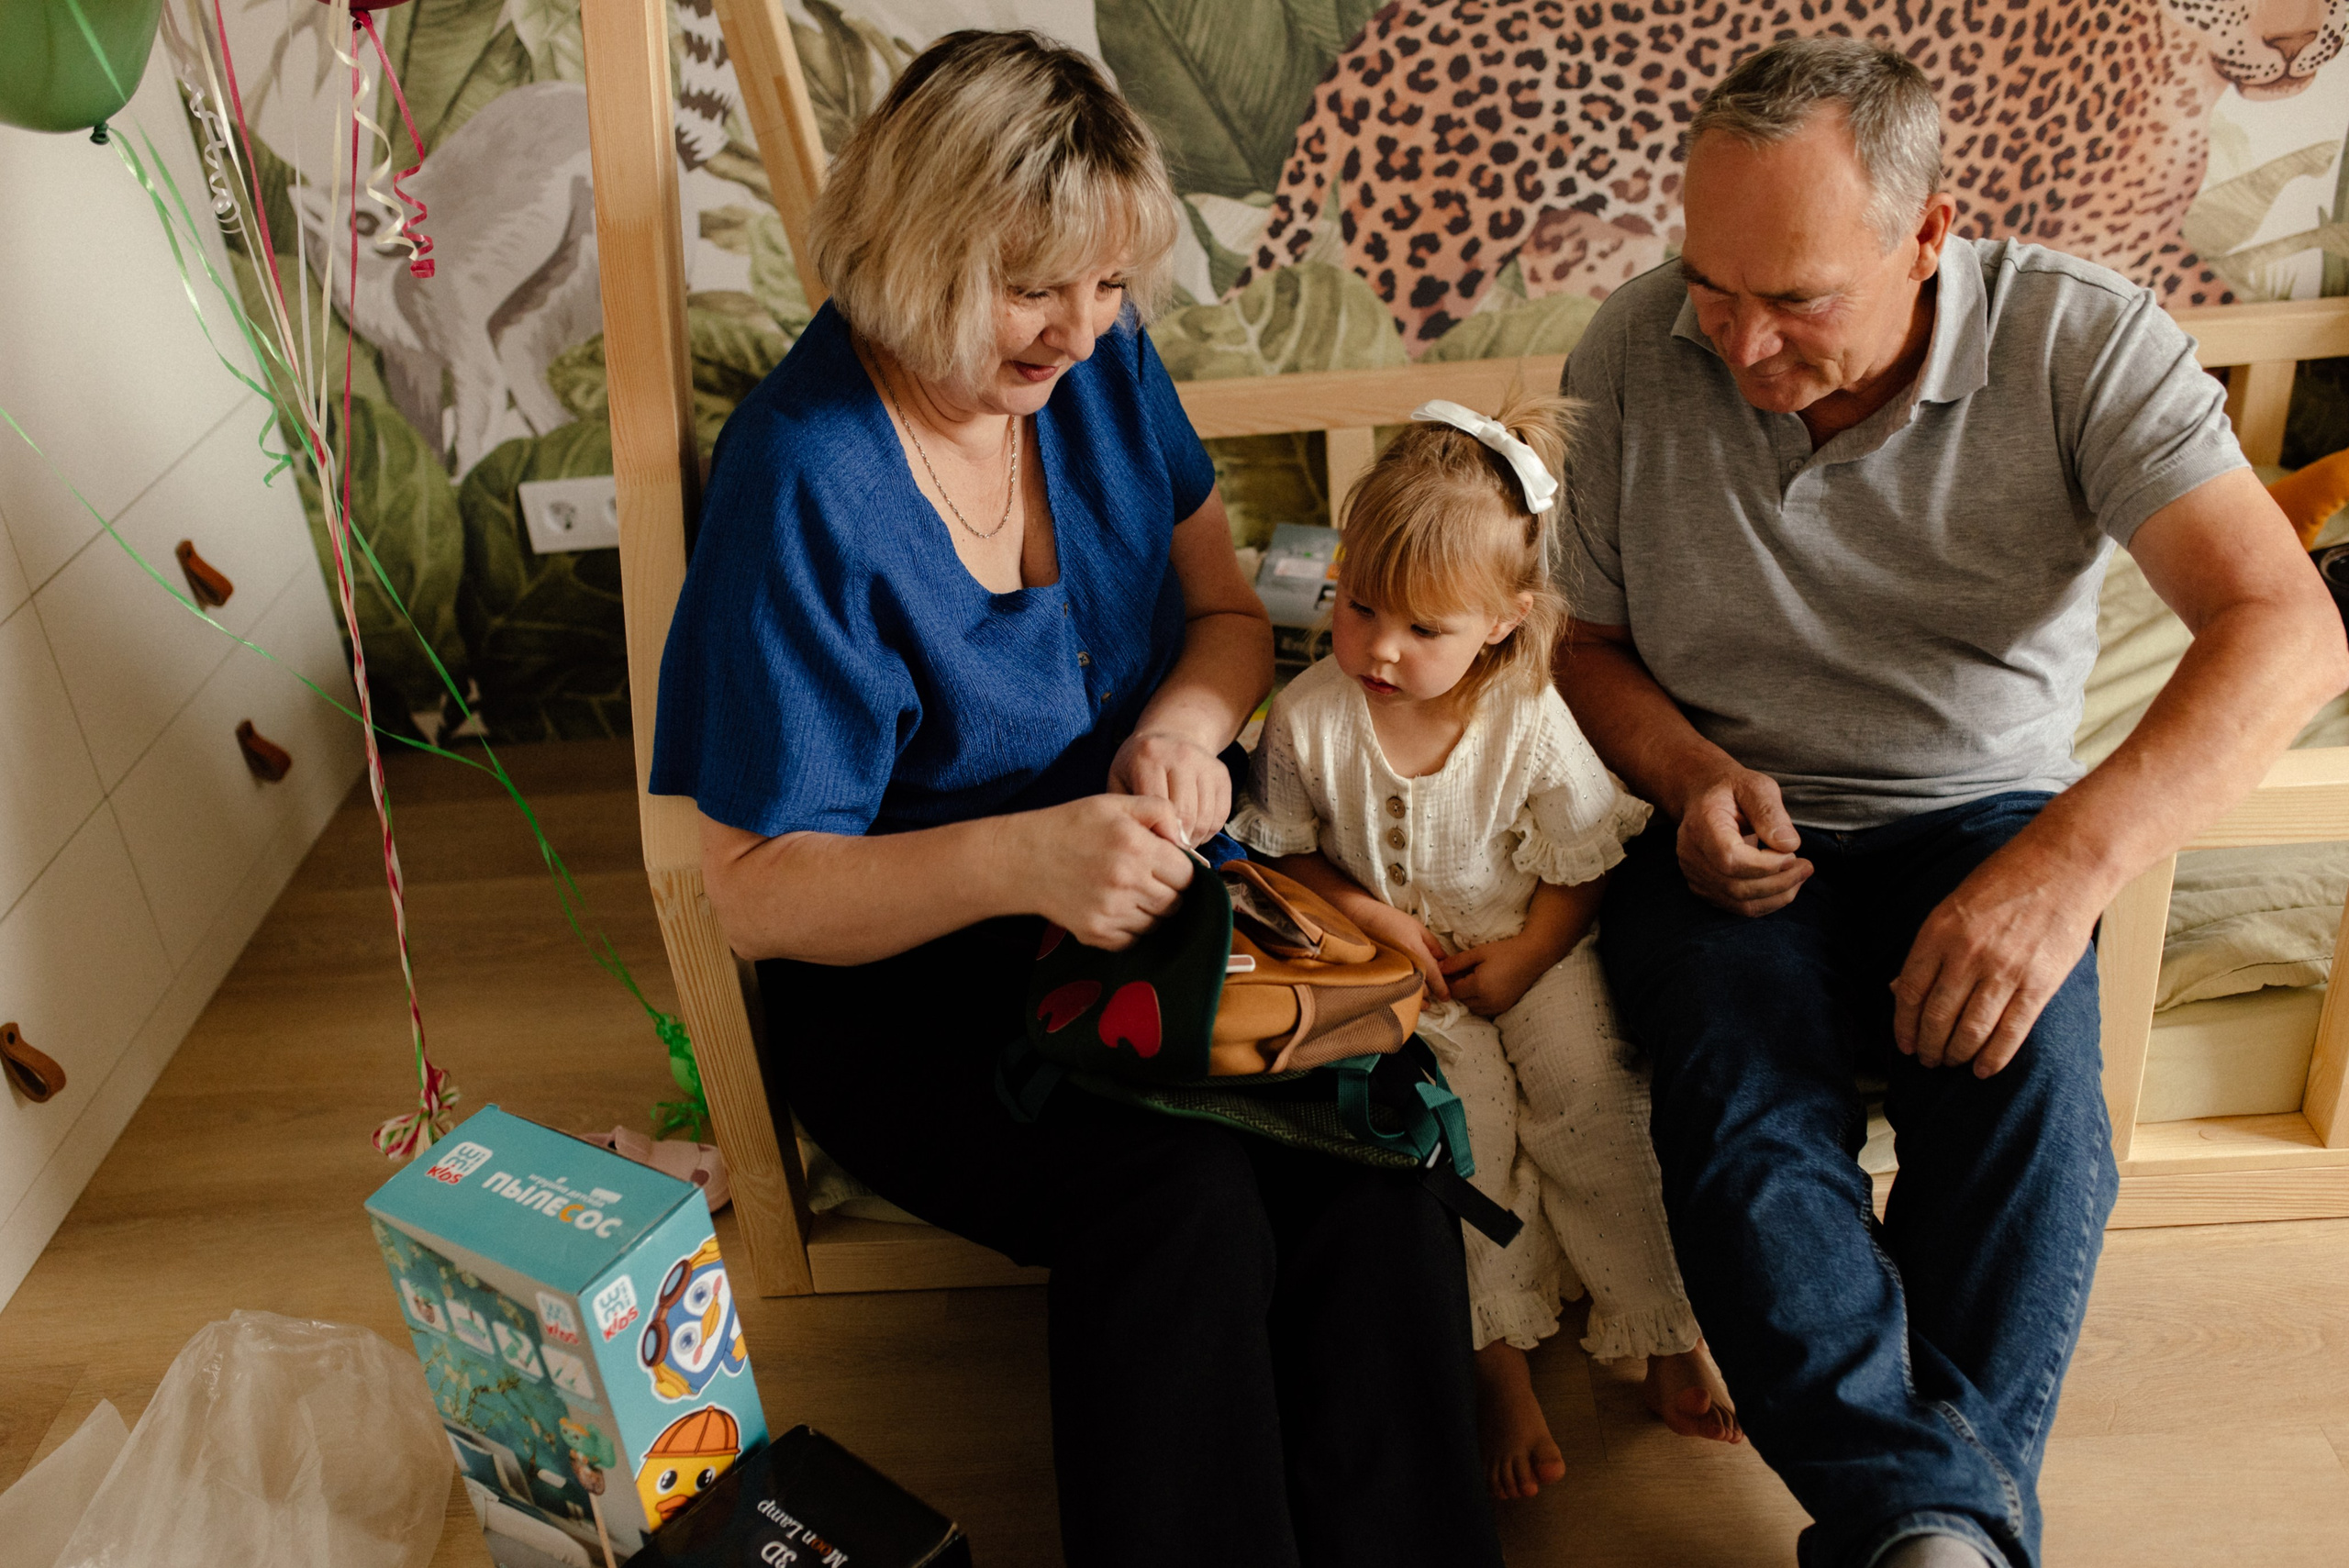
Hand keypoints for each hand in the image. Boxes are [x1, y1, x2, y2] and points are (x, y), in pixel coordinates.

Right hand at [1017, 795, 1195, 950]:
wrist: (1023, 858)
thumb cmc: (1071, 826)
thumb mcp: (1115, 803)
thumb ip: (1160, 811)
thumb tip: (1186, 844)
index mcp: (1136, 847)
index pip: (1188, 874)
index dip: (1181, 869)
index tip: (1166, 864)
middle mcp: (1126, 882)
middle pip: (1176, 902)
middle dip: (1169, 890)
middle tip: (1147, 877)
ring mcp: (1111, 911)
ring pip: (1157, 923)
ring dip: (1150, 910)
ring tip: (1128, 890)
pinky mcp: (1096, 933)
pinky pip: (1133, 939)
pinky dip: (1130, 928)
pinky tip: (1114, 906)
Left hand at [1108, 730, 1229, 846]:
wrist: (1172, 734)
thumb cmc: (1139, 764)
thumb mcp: (1119, 778)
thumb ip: (1127, 808)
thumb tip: (1141, 844)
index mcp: (1149, 756)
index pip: (1159, 807)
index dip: (1158, 835)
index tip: (1153, 849)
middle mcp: (1181, 756)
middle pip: (1185, 815)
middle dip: (1177, 841)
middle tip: (1167, 851)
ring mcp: (1205, 763)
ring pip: (1205, 818)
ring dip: (1194, 839)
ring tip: (1180, 842)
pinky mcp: (1221, 774)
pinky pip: (1220, 815)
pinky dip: (1208, 831)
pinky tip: (1193, 830)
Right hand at [1351, 901, 1451, 1002]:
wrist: (1363, 918)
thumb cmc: (1391, 920)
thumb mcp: (1418, 927)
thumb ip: (1434, 946)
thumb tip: (1445, 962)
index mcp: (1416, 950)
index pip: (1434, 975)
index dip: (1442, 989)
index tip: (1446, 997)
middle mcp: (1405, 963)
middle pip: (1423, 989)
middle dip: (1430, 993)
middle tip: (1433, 992)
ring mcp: (1391, 971)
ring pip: (1409, 994)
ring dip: (1417, 997)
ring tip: (1421, 997)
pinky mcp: (1380, 975)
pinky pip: (1395, 992)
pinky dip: (1403, 998)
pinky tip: (1406, 997)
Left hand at [1441, 935, 1551, 1017]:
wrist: (1532, 957)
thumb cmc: (1505, 951)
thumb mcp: (1478, 952)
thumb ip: (1456, 962)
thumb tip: (1438, 968)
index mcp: (1479, 986)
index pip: (1453, 990)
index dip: (1448, 982)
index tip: (1447, 972)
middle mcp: (1487, 1001)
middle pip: (1461, 1000)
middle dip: (1457, 989)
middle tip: (1459, 974)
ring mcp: (1497, 1007)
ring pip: (1472, 1007)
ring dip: (1468, 997)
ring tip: (1472, 979)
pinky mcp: (1504, 1008)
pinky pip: (1483, 1009)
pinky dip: (1479, 1001)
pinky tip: (1482, 987)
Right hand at [1676, 768, 1811, 916]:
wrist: (1702, 795)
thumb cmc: (1731, 789)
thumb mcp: (1755, 786)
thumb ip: (1770, 812)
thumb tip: (1789, 845)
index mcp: (1701, 825)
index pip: (1731, 859)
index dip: (1766, 865)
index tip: (1793, 854)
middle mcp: (1691, 854)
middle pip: (1737, 886)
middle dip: (1780, 882)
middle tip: (1806, 866)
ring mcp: (1694, 874)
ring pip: (1740, 903)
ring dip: (1778, 895)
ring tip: (1800, 875)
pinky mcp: (1704, 887)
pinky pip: (1738, 907)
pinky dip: (1767, 901)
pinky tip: (1784, 883)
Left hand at [1890, 846, 2100, 1077]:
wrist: (2064, 865)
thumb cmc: (2005, 881)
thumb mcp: (1953, 906)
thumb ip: (1930, 948)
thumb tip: (1900, 989)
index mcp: (1938, 932)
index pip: (1909, 992)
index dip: (1903, 1025)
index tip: (1903, 1043)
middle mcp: (1966, 955)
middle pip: (1936, 1017)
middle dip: (1928, 1046)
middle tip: (1927, 1059)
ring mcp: (2004, 971)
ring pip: (1969, 1030)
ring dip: (1956, 1054)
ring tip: (1951, 1062)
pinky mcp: (2038, 984)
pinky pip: (2010, 1032)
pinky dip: (1993, 1057)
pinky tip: (1983, 1069)